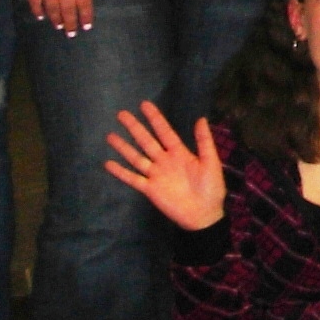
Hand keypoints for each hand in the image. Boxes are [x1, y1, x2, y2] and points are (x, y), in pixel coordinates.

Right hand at [23, 0, 92, 34]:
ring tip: (58, 27)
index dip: (85, 16)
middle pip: (68, 10)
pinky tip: (41, 17)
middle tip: (71, 34)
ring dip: (56, 20)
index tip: (86, 26)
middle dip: (71, 24)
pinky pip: (35, 2)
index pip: (84, 4)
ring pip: (52, 9)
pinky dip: (38, 10)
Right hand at [103, 101, 223, 229]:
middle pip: (146, 141)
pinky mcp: (150, 190)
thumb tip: (200, 118)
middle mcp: (164, 161)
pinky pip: (133, 179)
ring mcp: (156, 175)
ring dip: (124, 147)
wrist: (204, 214)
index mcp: (180, 152)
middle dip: (135, 128)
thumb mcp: (210, 162)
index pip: (164, 131)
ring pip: (136, 158)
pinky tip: (108, 164)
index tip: (144, 104)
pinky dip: (121, 172)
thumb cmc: (211, 188)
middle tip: (121, 114)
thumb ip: (204, 141)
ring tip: (110, 136)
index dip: (155, 118)